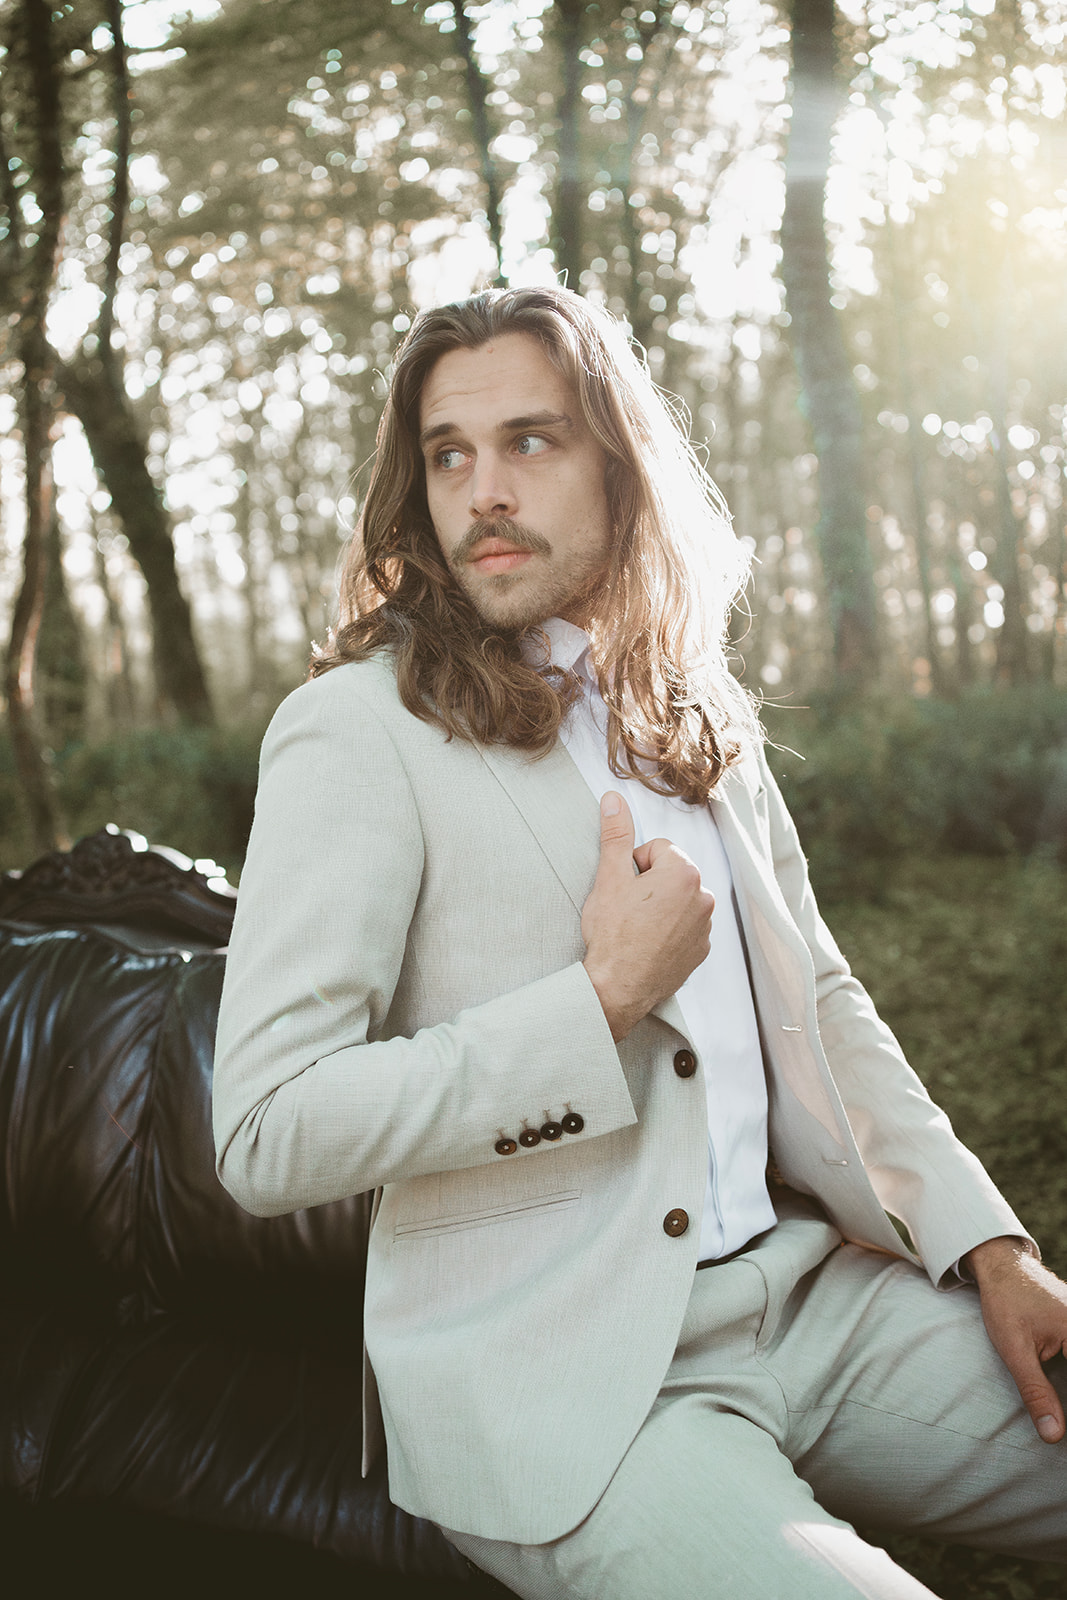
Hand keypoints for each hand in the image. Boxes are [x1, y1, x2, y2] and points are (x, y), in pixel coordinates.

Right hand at [581, 790, 713, 1041]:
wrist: (618, 986)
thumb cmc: (613, 933)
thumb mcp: (609, 878)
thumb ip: (616, 835)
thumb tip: (614, 800)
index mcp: (684, 872)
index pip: (657, 849)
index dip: (634, 866)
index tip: (624, 888)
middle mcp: (704, 896)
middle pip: (671, 873)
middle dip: (650, 884)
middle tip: (628, 908)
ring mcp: (706, 926)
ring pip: (679, 900)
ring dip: (661, 907)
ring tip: (637, 928)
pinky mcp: (702, 950)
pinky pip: (686, 927)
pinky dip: (670, 931)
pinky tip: (648, 943)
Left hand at [965, 1235, 1066, 1441]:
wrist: (1003, 1266)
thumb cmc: (1006, 1303)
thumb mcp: (1015, 1350)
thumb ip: (1036, 1392)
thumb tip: (1054, 1436)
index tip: (1062, 1431)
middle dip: (1065, 1397)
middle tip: (1057, 1429)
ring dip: (1066, 1390)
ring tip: (1058, 1409)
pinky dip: (1066, 1377)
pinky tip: (1060, 1393)